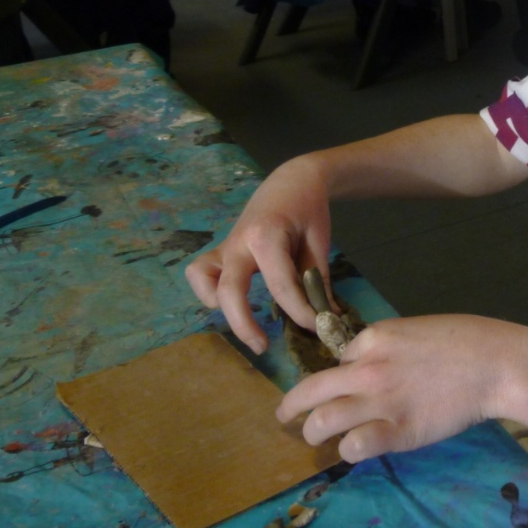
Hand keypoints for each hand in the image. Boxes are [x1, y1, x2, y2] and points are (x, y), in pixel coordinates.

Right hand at [185, 156, 333, 352]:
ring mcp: (225, 246)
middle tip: (263, 347)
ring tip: (244, 318)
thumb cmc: (308, 208)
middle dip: (243, 325)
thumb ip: (318, 279)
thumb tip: (326, 319)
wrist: (292, 179)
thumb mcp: (319, 240)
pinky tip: (232, 300)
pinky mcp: (221, 251)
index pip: (281, 285)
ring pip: (204, 280)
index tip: (318, 326)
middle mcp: (238, 242)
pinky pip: (201, 273)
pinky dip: (208, 291)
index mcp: (266, 235)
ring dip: (219, 305)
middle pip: (229, 291)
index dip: (300, 311)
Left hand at [277, 315, 519, 460]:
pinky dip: (349, 450)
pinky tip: (355, 449)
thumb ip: (388, 349)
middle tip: (285, 416)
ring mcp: (380, 402)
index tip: (346, 386)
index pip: (337, 362)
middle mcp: (367, 369)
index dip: (339, 376)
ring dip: (312, 433)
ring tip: (315, 439)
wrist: (494, 362)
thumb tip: (369, 367)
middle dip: (291, 406)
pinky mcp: (397, 431)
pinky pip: (355, 446)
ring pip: (321, 422)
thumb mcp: (415, 330)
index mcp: (373, 339)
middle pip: (310, 391)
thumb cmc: (465, 341)